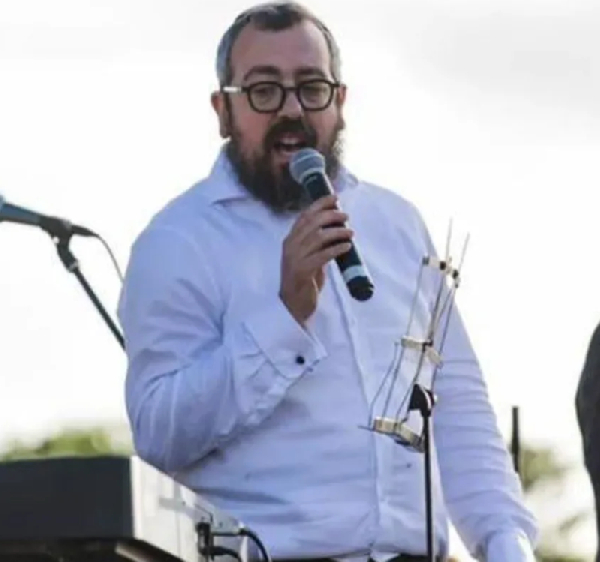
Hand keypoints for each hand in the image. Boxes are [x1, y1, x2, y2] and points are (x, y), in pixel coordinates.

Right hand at [279, 194, 352, 325]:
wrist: (294, 306)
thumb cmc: (305, 282)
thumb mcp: (311, 259)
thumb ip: (319, 246)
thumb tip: (338, 232)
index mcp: (291, 241)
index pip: (304, 216)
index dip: (320, 204)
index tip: (335, 197)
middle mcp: (290, 246)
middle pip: (312, 222)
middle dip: (331, 216)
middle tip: (346, 216)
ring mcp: (294, 258)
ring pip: (318, 237)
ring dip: (337, 232)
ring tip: (350, 233)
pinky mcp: (302, 271)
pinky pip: (322, 255)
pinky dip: (336, 249)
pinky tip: (347, 247)